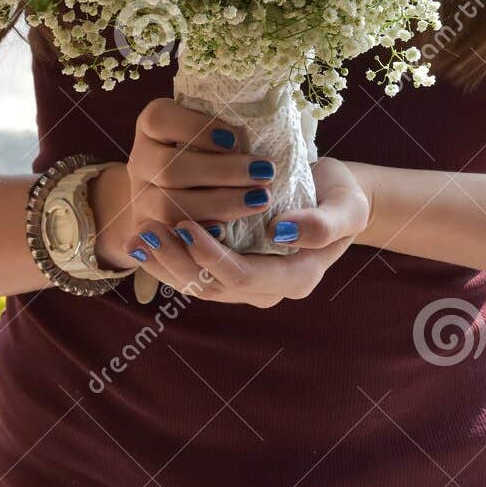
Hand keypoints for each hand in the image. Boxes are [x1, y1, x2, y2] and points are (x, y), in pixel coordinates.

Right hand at [88, 97, 285, 274]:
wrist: (171, 191)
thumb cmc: (210, 150)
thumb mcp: (211, 129)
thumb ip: (231, 124)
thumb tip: (275, 119)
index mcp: (152, 125)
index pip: (160, 119)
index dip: (196, 129)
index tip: (235, 139)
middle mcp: (140, 159)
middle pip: (169, 167)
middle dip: (221, 171)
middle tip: (264, 172)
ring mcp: (139, 196)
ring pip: (168, 205)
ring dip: (218, 204)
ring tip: (259, 200)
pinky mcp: (146, 230)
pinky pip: (168, 237)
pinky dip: (200, 234)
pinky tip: (230, 230)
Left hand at [117, 155, 373, 308]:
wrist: (338, 199)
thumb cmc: (344, 197)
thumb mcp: (347, 206)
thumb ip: (323, 223)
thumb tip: (282, 230)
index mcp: (296, 278)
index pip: (241, 276)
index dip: (209, 255)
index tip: (185, 224)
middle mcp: (269, 289)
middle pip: (212, 286)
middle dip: (176, 260)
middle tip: (146, 230)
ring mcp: (250, 284)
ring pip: (198, 285)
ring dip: (165, 263)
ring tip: (137, 236)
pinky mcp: (234, 269)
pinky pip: (195, 274)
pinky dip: (168, 260)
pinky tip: (145, 241)